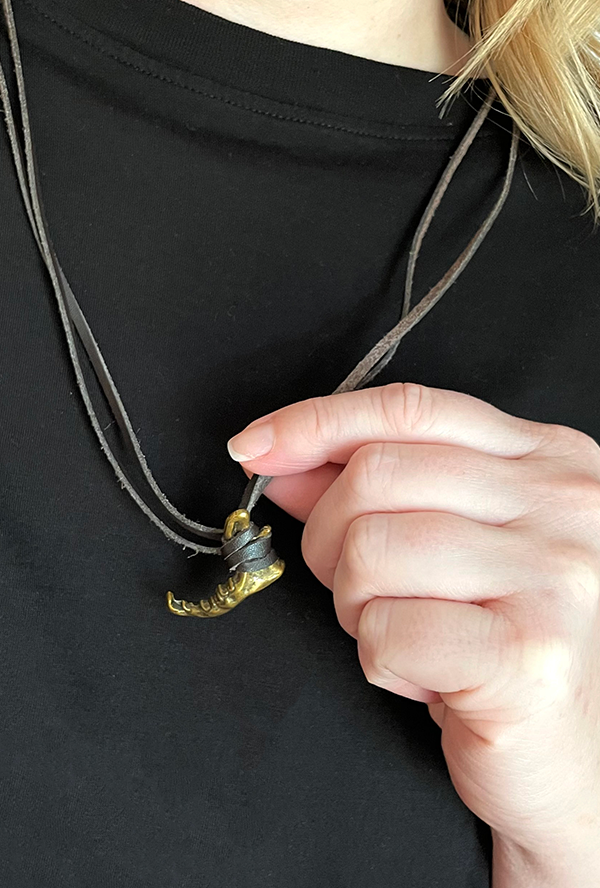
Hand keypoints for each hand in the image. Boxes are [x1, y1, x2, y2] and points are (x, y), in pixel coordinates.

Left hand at [227, 383, 599, 857]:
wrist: (580, 758)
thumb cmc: (510, 647)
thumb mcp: (450, 548)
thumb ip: (375, 493)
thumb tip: (282, 462)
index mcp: (546, 460)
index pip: (411, 409)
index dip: (318, 422)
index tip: (256, 447)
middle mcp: (561, 504)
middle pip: (376, 475)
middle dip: (330, 537)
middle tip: (360, 587)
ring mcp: (552, 575)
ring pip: (370, 551)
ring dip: (357, 606)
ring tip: (406, 633)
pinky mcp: (529, 654)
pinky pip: (387, 631)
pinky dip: (381, 660)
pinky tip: (427, 677)